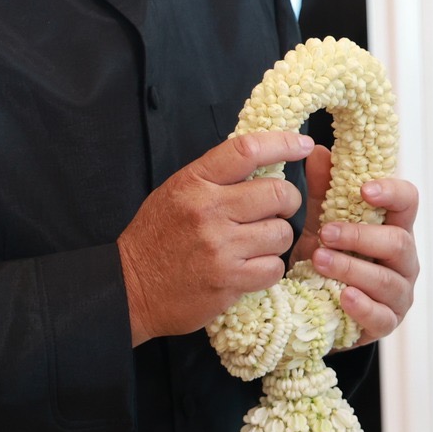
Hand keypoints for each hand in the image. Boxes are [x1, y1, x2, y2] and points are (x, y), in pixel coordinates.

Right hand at [116, 131, 311, 345]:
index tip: (303, 144)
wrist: (130, 288)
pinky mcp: (229, 280)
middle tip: (279, 209)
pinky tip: (251, 267)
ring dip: (277, 238)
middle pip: (278, 193)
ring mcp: (220, 247)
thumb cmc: (156, 237)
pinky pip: (274, 267)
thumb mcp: (177, 192)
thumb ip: (216, 176)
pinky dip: (269, 268)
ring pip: (282, 233)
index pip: (248, 150)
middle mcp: (208, 210)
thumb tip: (264, 159)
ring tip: (257, 243)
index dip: (283, 143)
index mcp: (194, 182)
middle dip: (288, 201)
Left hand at [296, 146, 420, 345]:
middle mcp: (404, 259)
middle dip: (360, 236)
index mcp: (393, 226)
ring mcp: (399, 293)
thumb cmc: (329, 257)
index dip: (391, 192)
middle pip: (398, 242)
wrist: (317, 308)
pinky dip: (362, 305)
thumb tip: (318, 151)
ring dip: (351, 268)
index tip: (363, 189)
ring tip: (318, 261)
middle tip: (325, 233)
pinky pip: (381, 316)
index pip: (408, 201)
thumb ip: (323, 191)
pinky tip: (342, 296)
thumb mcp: (320, 222)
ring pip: (386, 279)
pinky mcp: (387, 322)